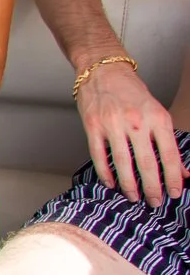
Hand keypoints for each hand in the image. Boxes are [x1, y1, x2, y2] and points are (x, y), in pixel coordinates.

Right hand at [78, 61, 183, 202]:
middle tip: (155, 202)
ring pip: (123, 164)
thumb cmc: (131, 92)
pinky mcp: (93, 128)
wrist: (104, 71)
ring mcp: (113, 125)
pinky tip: (112, 183)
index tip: (175, 192)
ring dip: (130, 185)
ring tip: (134, 197)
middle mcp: (136, 122)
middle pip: (147, 163)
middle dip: (153, 187)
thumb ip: (167, 140)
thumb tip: (181, 169)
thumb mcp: (157, 112)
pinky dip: (106, 173)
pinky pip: (99, 157)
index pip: (169, 154)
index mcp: (157, 118)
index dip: (173, 177)